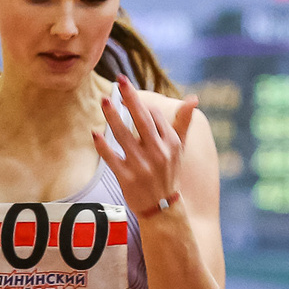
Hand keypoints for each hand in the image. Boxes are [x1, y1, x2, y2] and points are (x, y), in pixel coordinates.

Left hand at [93, 74, 198, 215]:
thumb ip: (183, 123)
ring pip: (124, 136)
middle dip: (131, 97)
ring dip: (113, 116)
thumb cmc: (169, 173)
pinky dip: (103, 146)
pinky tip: (94, 133)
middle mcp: (158, 153)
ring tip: (104, 100)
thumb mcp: (180, 149)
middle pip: (142, 119)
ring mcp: (142, 166)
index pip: (155, 116)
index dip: (141, 103)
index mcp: (171, 143)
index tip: (127, 89)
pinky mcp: (127, 179)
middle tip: (120, 79)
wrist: (162, 209)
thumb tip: (194, 98)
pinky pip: (112, 158)